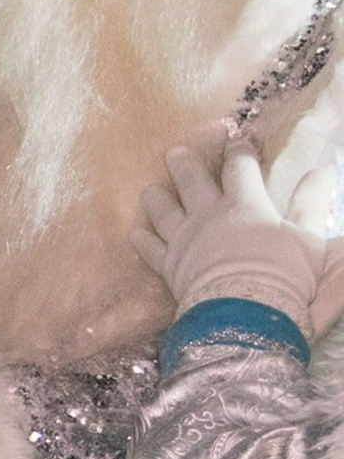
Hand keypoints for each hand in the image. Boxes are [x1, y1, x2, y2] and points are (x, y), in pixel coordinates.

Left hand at [131, 142, 329, 336]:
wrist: (246, 315)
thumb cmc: (284, 277)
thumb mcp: (309, 238)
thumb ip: (311, 203)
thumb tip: (322, 171)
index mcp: (244, 206)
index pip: (239, 169)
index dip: (238, 152)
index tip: (237, 142)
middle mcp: (208, 217)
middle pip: (190, 181)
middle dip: (183, 163)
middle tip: (174, 151)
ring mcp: (184, 241)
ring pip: (162, 211)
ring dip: (156, 198)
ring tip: (149, 190)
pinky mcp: (169, 267)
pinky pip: (150, 249)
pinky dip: (143, 240)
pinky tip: (136, 233)